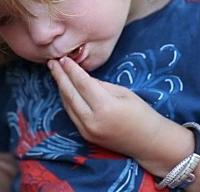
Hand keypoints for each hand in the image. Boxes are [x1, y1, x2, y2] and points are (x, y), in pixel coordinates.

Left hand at [48, 57, 167, 159]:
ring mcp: (87, 130)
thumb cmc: (141, 113)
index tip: (63, 58)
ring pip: (68, 105)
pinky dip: (67, 100)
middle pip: (70, 94)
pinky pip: (72, 114)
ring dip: (61, 88)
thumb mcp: (123, 92)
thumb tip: (82, 77)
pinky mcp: (85, 136)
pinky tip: (65, 89)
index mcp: (105, 107)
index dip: (71, 70)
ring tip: (56, 73)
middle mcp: (92, 120)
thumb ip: (100, 85)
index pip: (82, 84)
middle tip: (52, 63)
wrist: (147, 141)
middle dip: (60, 77)